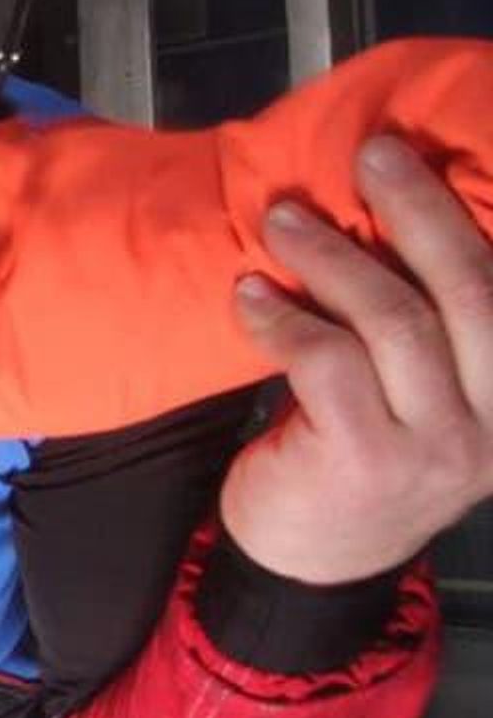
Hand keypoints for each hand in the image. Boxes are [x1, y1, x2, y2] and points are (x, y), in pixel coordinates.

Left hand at [222, 135, 492, 583]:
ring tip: (282, 221)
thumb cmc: (361, 453)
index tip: (429, 152)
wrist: (309, 564)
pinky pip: (326, 360)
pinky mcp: (366, 460)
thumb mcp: (421, 395)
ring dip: (333, 258)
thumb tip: (398, 205)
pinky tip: (248, 296)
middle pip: (475, 292)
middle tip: (371, 155)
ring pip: (396, 321)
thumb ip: (430, 325)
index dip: (475, 217)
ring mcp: (438, 448)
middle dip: (421, 210)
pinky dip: (282, 318)